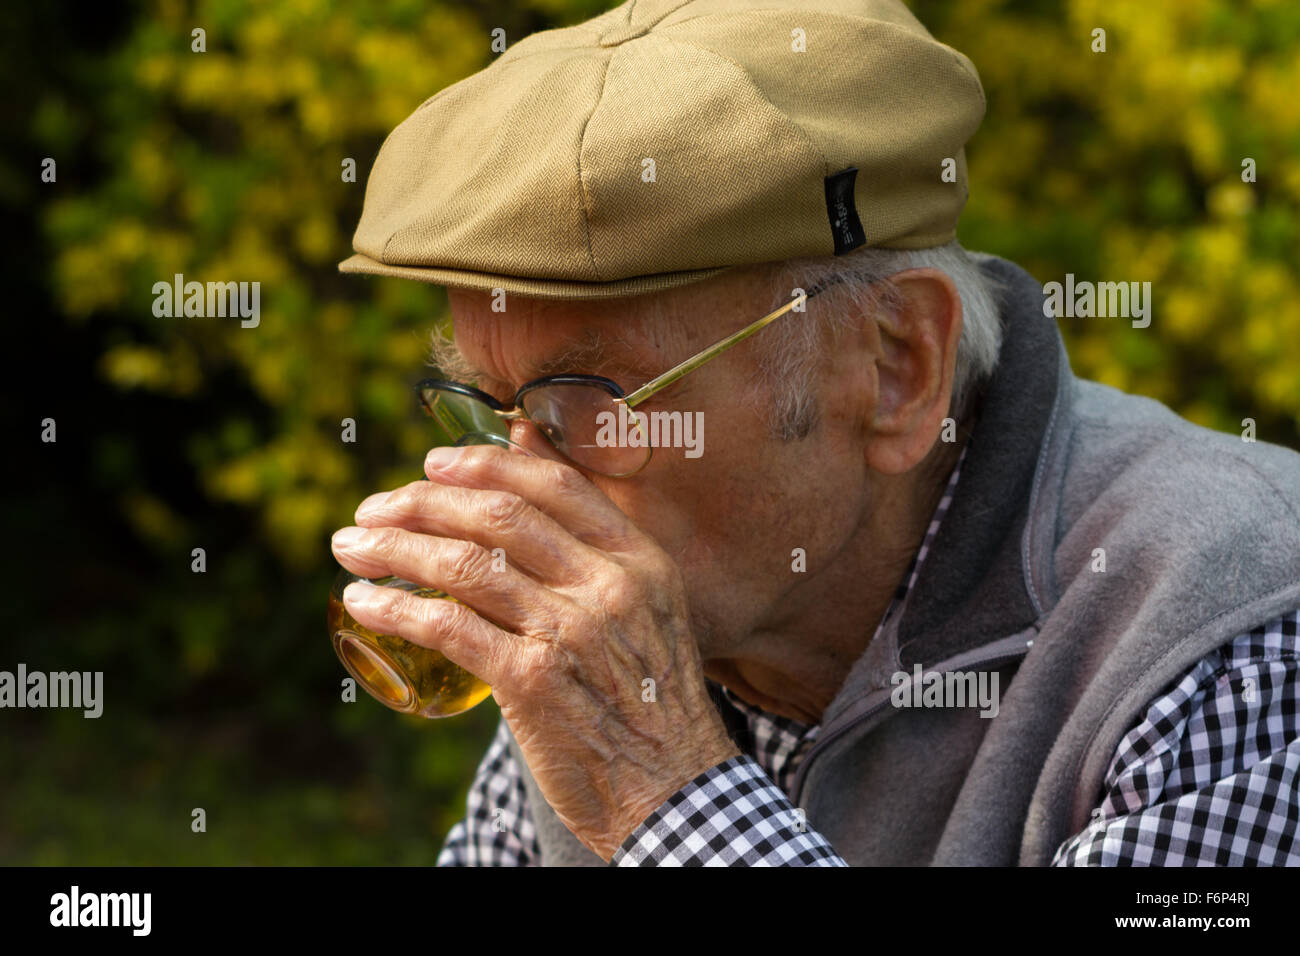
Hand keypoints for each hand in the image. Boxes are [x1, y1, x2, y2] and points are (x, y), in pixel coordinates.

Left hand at [330, 444, 740, 859]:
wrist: (672, 788)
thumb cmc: (650, 696)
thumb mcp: (647, 605)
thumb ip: (593, 540)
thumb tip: (528, 453)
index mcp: (639, 560)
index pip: (554, 486)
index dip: (485, 465)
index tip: (432, 463)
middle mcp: (608, 585)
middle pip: (500, 517)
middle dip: (422, 503)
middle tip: (373, 508)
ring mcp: (570, 631)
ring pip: (466, 564)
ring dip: (395, 548)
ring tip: (351, 547)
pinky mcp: (532, 680)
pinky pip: (449, 627)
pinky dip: (397, 608)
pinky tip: (365, 602)